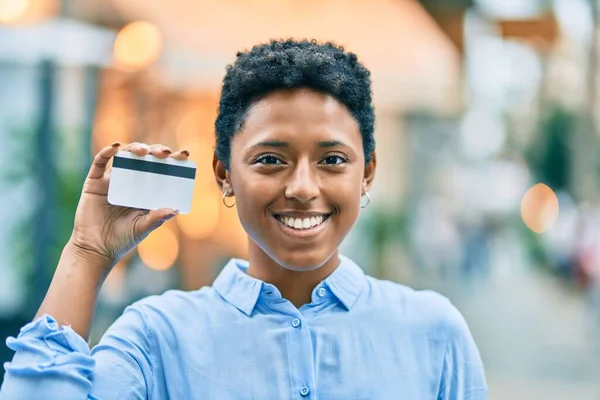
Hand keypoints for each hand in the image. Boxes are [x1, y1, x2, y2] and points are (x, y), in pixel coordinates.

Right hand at [68, 142, 189, 270]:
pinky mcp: (94, 183)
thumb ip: (156, 218)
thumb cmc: (121, 240)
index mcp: (145, 191)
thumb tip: (176, 209)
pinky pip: (99, 163)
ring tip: (144, 152)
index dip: (173, 160)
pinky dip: (107, 152)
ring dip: (134, 149)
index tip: (184, 154)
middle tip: (164, 153)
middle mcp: (130, 182)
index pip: (162, 170)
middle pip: (145, 159)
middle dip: (155, 152)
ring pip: (124, 157)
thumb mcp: (142, 228)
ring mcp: (112, 181)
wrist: (95, 250)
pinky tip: (116, 147)